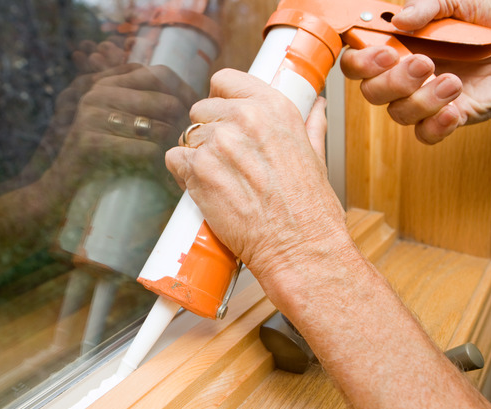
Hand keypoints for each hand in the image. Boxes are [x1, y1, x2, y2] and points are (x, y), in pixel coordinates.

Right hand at [55, 64, 197, 183]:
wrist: (61, 183)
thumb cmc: (100, 153)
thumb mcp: (118, 121)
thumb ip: (141, 101)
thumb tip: (187, 96)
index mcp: (106, 82)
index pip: (160, 73)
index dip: (184, 93)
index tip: (194, 115)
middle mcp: (97, 93)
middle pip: (165, 102)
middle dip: (183, 126)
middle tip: (191, 145)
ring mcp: (91, 116)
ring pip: (159, 128)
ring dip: (173, 148)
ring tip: (179, 160)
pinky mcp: (90, 143)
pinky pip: (144, 151)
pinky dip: (159, 164)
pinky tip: (162, 173)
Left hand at [165, 69, 348, 288]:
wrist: (299, 246)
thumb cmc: (310, 208)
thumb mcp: (316, 155)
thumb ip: (310, 124)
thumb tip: (315, 105)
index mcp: (273, 107)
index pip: (225, 79)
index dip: (220, 98)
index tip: (222, 113)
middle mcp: (243, 119)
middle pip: (201, 109)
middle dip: (208, 130)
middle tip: (224, 158)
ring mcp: (217, 144)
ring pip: (187, 136)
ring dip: (196, 154)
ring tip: (218, 177)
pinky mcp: (197, 171)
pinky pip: (174, 159)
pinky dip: (183, 173)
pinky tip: (202, 187)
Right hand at [340, 0, 490, 143]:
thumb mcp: (466, 3)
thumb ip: (431, 4)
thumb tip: (401, 19)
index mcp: (398, 45)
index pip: (357, 59)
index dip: (360, 61)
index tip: (385, 53)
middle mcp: (402, 76)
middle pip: (370, 91)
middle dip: (393, 81)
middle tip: (424, 64)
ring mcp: (420, 100)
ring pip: (398, 113)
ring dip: (423, 99)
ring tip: (454, 82)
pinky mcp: (440, 120)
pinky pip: (423, 133)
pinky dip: (437, 124)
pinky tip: (455, 108)